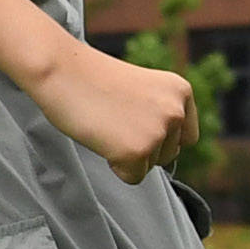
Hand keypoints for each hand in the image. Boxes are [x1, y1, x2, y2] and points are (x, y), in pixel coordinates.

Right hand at [37, 39, 204, 185]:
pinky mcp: (138, 151)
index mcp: (180, 92)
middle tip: (114, 119)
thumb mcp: (143, 91)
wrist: (62, 71)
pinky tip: (102, 138)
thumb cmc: (93, 80)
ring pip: (150, 166)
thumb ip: (161, 114)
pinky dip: (115, 166)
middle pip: (168, 154)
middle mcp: (176, 111)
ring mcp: (158, 132)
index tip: (135, 122)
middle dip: (142, 146)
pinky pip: (133, 177)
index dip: (159, 137)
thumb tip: (170, 155)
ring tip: (107, 124)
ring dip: (128, 155)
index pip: (186, 137)